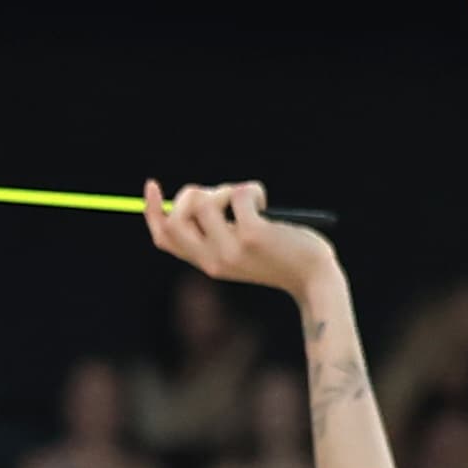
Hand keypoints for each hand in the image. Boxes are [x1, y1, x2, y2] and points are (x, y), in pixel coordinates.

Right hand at [141, 178, 335, 301]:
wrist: (315, 280)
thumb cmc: (283, 258)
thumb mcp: (243, 248)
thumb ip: (221, 229)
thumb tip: (200, 194)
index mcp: (208, 263)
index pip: (165, 238)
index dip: (153, 211)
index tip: (153, 186)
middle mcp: (214, 260)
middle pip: (175, 219)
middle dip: (189, 194)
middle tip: (217, 192)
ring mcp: (232, 248)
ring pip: (204, 202)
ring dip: (226, 189)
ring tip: (249, 200)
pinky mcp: (253, 235)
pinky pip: (239, 194)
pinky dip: (252, 189)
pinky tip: (265, 203)